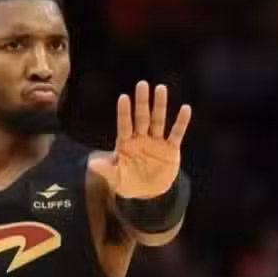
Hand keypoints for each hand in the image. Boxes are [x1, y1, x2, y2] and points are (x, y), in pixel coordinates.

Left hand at [88, 81, 191, 198]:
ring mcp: (156, 142)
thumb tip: (91, 164)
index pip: (124, 125)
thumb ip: (106, 170)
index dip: (124, 113)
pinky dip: (181, 122)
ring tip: (161, 89)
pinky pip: (176, 134)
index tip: (123, 98)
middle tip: (142, 84)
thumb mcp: (116, 178)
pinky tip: (185, 109)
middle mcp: (141, 138)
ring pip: (158, 121)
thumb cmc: (128, 181)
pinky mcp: (170, 149)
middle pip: (142, 118)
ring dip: (160, 106)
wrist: (148, 192)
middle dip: (142, 102)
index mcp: (126, 143)